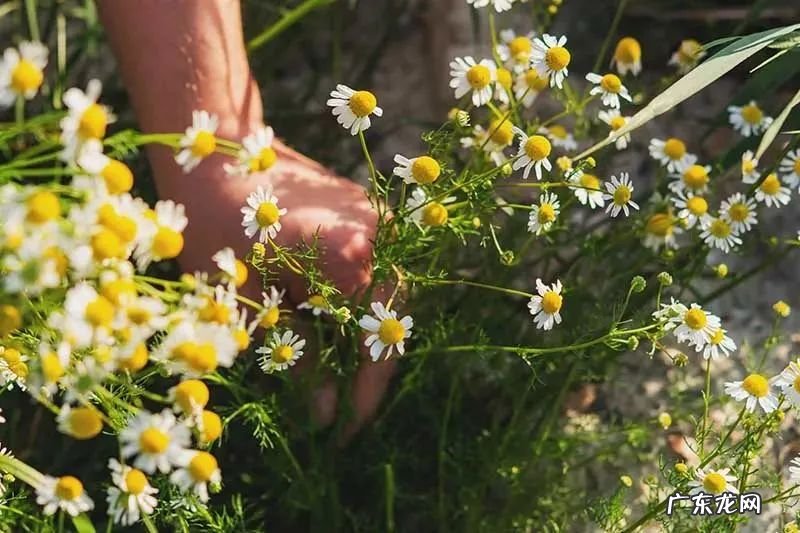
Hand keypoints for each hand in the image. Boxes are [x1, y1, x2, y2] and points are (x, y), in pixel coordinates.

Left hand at [159, 139, 395, 438]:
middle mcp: (377, 237)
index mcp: (350, 259)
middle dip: (363, 368)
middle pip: (388, 322)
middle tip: (336, 406)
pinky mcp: (367, 212)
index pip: (374, 346)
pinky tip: (327, 323)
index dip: (363, 395)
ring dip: (358, 336)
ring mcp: (377, 220)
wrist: (217, 155)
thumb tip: (325, 411)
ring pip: (383, 298)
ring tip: (330, 370)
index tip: (345, 432)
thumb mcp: (251, 304)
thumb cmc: (217, 228)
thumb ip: (299, 357)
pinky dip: (354, 304)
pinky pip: (374, 271)